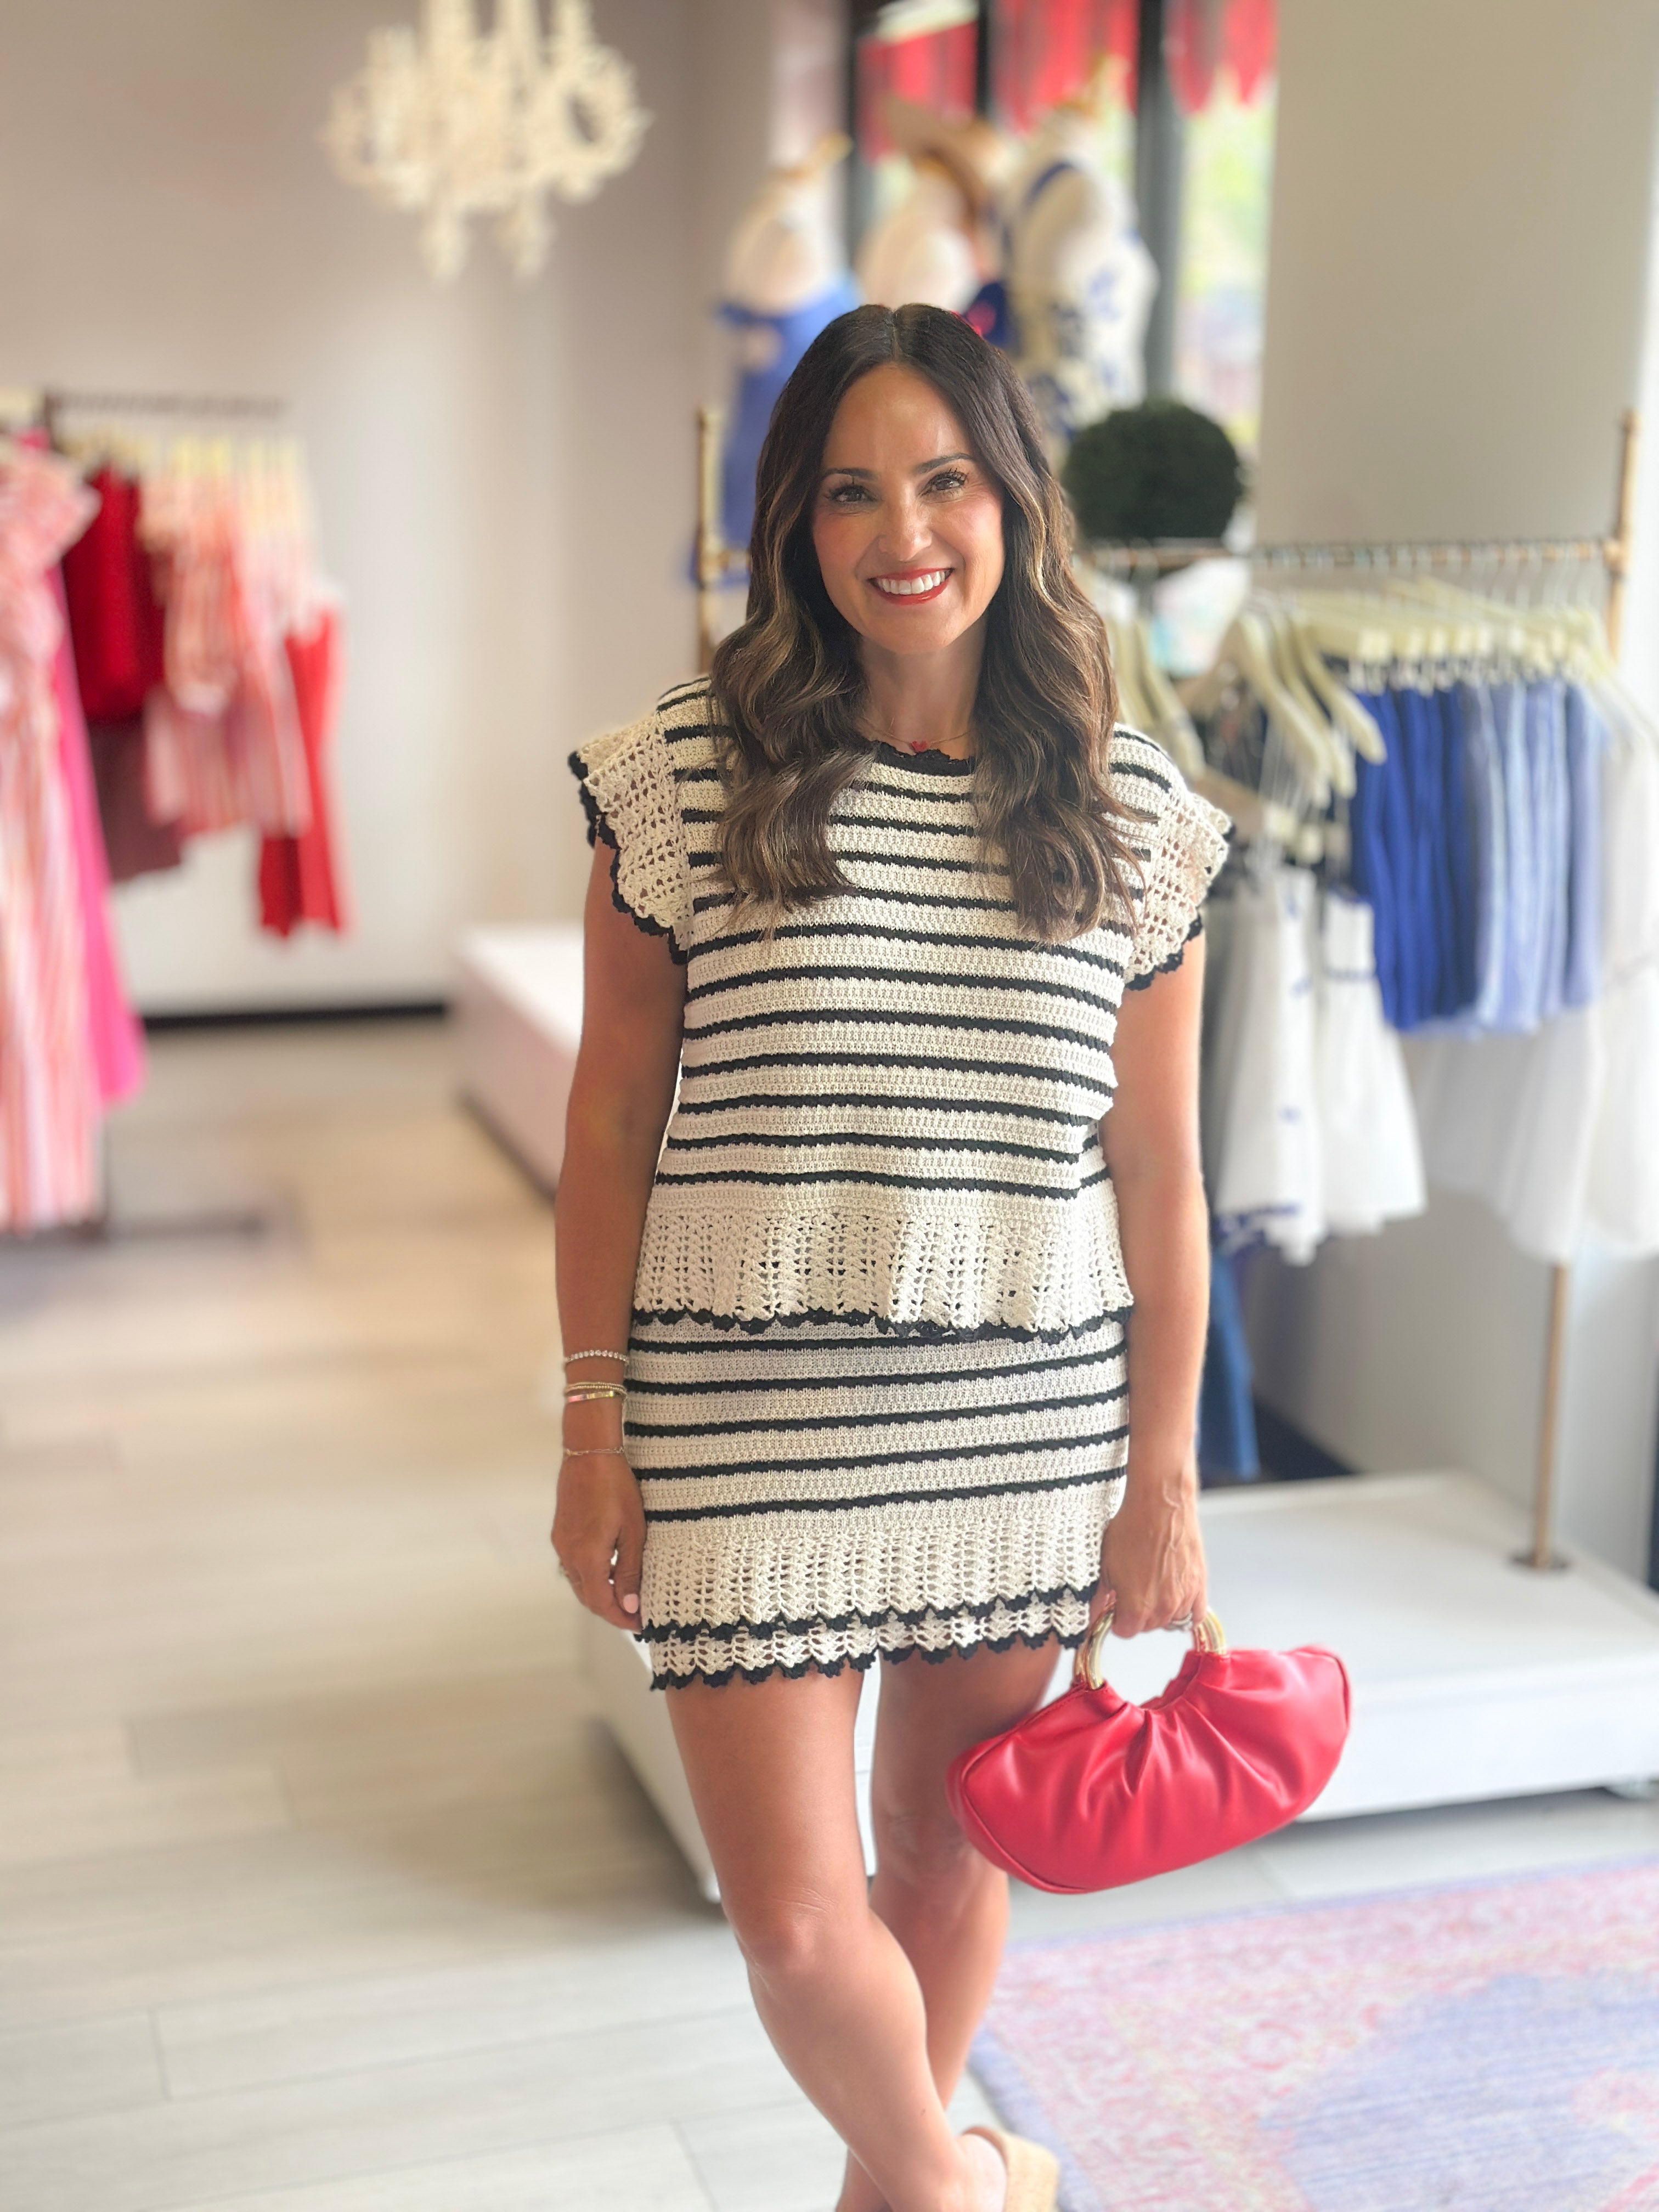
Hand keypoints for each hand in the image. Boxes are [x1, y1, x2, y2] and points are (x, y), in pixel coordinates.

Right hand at [551, 1450, 644, 1629]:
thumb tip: (629, 1606)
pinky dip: (593, 1576)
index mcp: (588, 1558)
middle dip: (612, 1610)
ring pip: (580, 1583)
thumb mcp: (633, 1531)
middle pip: (588, 1598)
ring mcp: (562, 1544)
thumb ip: (629, 1571)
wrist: (589, 1453)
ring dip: (601, 1594)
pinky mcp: (561, 1534)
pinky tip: (612, 1569)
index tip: (640, 1624)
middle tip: (637, 1614)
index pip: (602, 1604)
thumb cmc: (616, 1487)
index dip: (621, 1619)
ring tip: (628, 1594)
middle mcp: (569, 1555)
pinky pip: (575, 1566)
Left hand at [1093, 1458, 1206, 1638]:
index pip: (1125, 1632)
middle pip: (1147, 1627)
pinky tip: (1175, 1598)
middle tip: (1131, 1590)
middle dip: (1137, 1614)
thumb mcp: (1105, 1566)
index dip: (1116, 1619)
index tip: (1115, 1606)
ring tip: (1151, 1587)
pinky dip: (1185, 1611)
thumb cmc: (1131, 1530)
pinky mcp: (1199, 1585)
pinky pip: (1196, 1614)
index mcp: (1137, 1608)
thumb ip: (1097, 1598)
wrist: (1160, 1505)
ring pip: (1170, 1621)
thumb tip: (1087, 1619)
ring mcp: (1184, 1598)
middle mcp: (1163, 1609)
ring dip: (1160, 1611)